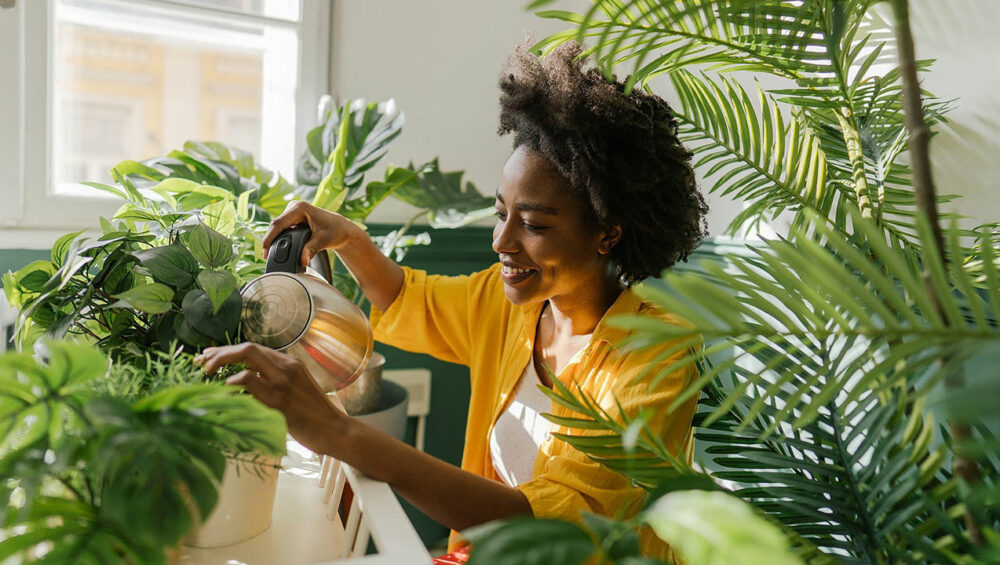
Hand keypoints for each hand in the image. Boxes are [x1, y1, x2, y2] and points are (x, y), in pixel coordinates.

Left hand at [194, 343, 348, 455]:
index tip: (209, 357)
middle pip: (247, 347)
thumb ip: (274, 382)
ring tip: (207, 372)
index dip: (228, 351)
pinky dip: (234, 381)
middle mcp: (287, 366)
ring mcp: (284, 381)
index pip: (254, 349)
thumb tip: (244, 384)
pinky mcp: (280, 398)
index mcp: (290, 363)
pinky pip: (251, 380)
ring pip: (248, 356)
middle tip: (201, 363)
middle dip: (220, 353)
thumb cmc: (313, 416)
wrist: (334, 430)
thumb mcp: (295, 391)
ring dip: (222, 361)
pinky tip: (225, 388)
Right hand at [262, 201, 361, 266]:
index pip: (278, 223)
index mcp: (300, 208)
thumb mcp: (324, 240)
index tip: (265, 251)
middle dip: (270, 241)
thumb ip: (311, 250)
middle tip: (266, 257)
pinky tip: (276, 250)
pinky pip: (281, 230)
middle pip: (275, 226)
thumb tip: (302, 261)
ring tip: (270, 256)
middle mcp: (293, 207)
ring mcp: (291, 212)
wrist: (341, 229)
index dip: (269, 238)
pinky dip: (278, 240)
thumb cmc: (335, 231)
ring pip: (277, 228)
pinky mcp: (292, 219)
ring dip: (273, 241)